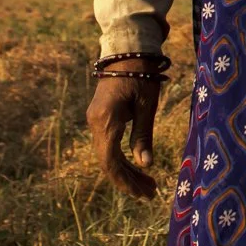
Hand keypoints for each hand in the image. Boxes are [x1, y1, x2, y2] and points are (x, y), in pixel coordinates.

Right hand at [86, 75, 162, 198]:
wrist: (127, 51)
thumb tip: (145, 165)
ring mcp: (95, 121)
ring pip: (108, 155)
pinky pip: (108, 145)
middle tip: (150, 193)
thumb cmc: (141, 75)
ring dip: (126, 172)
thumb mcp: (147, 106)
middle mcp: (95, 124)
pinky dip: (122, 159)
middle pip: (108, 162)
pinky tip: (137, 168)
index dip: (125, 181)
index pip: (110, 162)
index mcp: (106, 121)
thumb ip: (143, 136)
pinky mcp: (100, 118)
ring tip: (148, 185)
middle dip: (128, 180)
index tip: (141, 193)